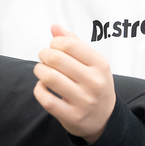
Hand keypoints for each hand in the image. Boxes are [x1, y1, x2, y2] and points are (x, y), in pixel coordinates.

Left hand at [33, 24, 115, 143]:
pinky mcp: (71, 116)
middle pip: (56, 59)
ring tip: (42, 71)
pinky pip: (45, 98)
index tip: (53, 47)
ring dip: (39, 70)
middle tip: (45, 58)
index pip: (69, 44)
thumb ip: (74, 43)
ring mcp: (83, 101)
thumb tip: (55, 27)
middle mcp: (94, 83)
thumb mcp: (93, 62)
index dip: (54, 42)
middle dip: (44, 54)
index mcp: (100, 65)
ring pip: (49, 77)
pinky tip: (43, 86)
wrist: (105, 119)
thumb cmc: (95, 85)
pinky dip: (39, 89)